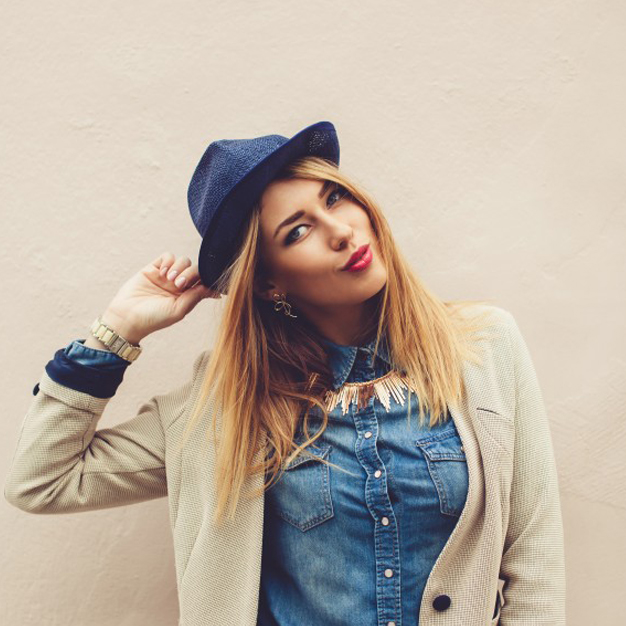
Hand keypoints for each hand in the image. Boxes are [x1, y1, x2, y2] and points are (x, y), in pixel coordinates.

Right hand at [101, 252, 221, 342]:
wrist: (126, 317)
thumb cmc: (153, 318)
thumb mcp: (178, 310)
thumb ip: (195, 297)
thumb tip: (215, 290)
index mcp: (188, 296)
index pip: (204, 281)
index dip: (206, 279)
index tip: (202, 283)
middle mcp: (180, 285)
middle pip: (195, 270)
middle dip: (190, 274)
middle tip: (179, 284)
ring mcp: (167, 276)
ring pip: (183, 261)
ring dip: (180, 268)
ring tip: (170, 280)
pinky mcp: (154, 268)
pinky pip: (167, 256)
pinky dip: (169, 261)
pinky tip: (163, 273)